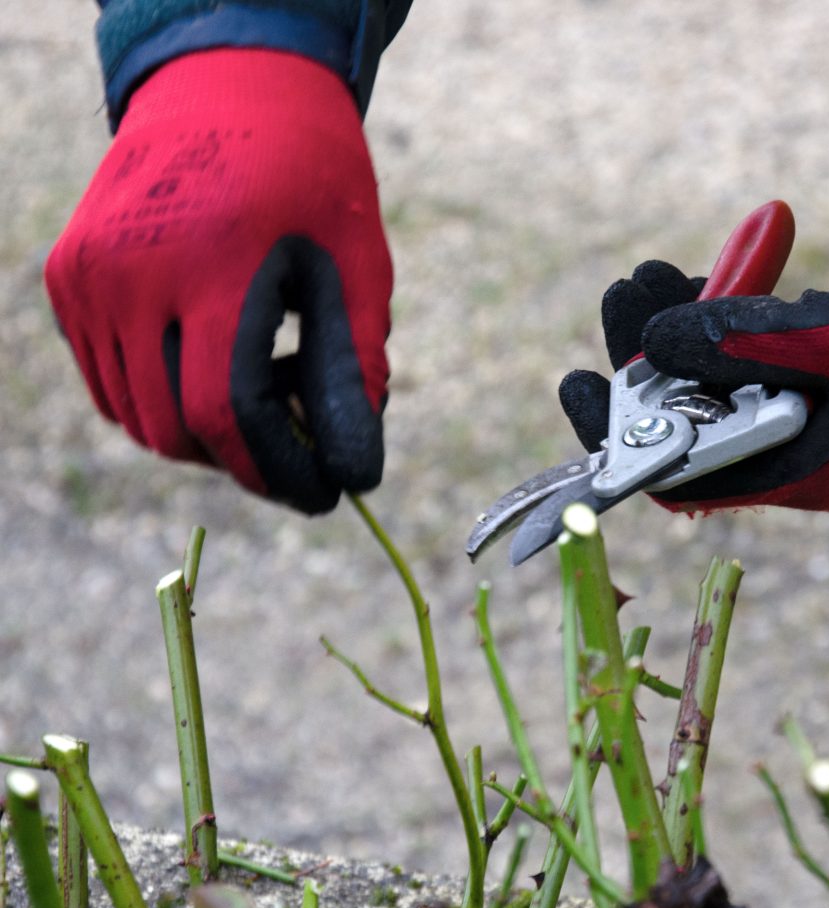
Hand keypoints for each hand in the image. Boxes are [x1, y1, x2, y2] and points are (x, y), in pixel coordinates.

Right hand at [45, 48, 391, 512]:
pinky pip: (112, 383)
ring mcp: (87, 273)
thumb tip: (357, 473)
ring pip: (139, 417)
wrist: (227, 87)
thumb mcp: (356, 266)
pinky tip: (213, 369)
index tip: (322, 496)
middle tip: (300, 452)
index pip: (227, 410)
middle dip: (246, 462)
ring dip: (206, 436)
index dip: (277, 469)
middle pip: (177, 429)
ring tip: (262, 389)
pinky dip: (163, 403)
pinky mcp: (67, 276)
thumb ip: (354, 372)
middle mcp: (131, 269)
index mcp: (213, 260)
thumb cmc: (311, 178)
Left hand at [560, 213, 828, 512]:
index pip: (681, 470)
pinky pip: (809, 340)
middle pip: (710, 406)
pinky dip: (794, 296)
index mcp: (797, 470)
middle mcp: (807, 451)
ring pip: (755, 365)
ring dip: (729, 303)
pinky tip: (776, 234)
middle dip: (670, 343)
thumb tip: (652, 341)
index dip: (621, 435)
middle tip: (636, 284)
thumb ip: (747, 341)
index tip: (575, 382)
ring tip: (706, 249)